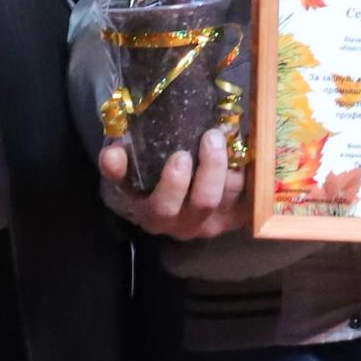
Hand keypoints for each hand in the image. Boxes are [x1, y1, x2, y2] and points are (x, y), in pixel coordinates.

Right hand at [98, 126, 247, 239]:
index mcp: (153, 215)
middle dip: (211, 167)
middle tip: (211, 136)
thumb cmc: (140, 182)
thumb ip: (114, 164)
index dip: (174, 184)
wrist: (161, 202)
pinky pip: (249, 195)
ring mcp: (212, 222)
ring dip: (232, 165)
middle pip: (204, 202)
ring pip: (230, 196)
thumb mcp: (121, 173)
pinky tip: (242, 146)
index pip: (163, 206)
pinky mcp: (234, 216)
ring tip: (228, 134)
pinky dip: (248, 171)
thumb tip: (111, 154)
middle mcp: (184, 225)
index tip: (180, 156)